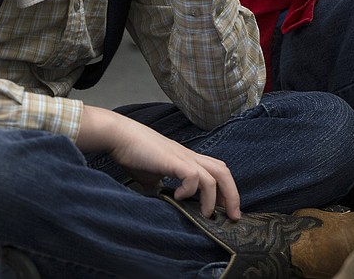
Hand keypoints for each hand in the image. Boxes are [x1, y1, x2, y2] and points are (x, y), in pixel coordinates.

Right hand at [78, 106, 239, 218]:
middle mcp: (189, 157)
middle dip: (233, 196)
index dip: (226, 191)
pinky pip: (193, 176)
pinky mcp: (173, 160)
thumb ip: (159, 188)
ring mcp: (182, 157)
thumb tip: (160, 202)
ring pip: (215, 175)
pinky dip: (190, 190)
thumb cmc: (132, 153)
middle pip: (224, 172)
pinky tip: (179, 197)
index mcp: (186, 160)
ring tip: (207, 214)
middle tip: (234, 217)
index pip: (216, 171)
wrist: (119, 136)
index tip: (226, 211)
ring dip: (215, 198)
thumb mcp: (150, 176)